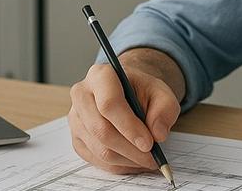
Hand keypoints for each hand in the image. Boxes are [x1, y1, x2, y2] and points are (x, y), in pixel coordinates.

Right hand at [68, 59, 180, 173]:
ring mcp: (76, 119)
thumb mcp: (162, 93)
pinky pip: (97, 160)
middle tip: (152, 158)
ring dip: (127, 160)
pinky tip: (135, 161)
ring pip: (99, 149)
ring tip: (148, 160)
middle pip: (101, 130)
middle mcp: (82, 95)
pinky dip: (120, 166)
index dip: (129, 127)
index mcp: (101, 76)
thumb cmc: (142, 91)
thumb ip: (165, 109)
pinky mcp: (77, 139)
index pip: (109, 104)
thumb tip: (158, 134)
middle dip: (130, 150)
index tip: (149, 144)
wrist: (128, 93)